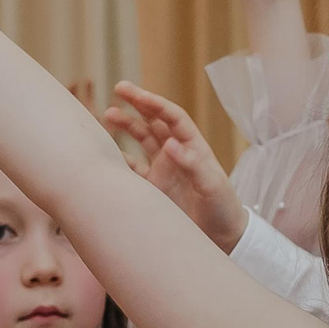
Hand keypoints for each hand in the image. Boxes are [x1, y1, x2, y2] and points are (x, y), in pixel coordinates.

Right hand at [107, 82, 246, 251]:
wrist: (222, 238)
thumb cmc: (224, 208)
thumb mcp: (212, 185)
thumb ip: (192, 164)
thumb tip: (170, 144)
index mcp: (193, 147)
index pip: (172, 117)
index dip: (155, 103)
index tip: (136, 95)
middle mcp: (176, 154)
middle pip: (154, 122)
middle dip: (138, 104)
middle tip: (119, 89)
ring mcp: (162, 169)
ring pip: (140, 140)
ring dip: (126, 126)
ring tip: (107, 114)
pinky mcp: (152, 188)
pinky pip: (132, 168)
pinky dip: (118, 158)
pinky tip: (105, 152)